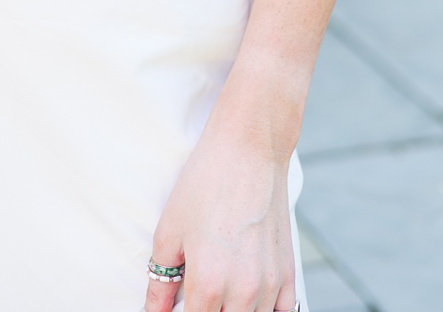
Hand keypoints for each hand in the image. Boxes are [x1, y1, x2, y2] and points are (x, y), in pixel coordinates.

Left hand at [146, 119, 297, 311]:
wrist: (250, 148)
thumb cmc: (207, 183)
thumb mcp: (169, 233)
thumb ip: (159, 284)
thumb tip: (154, 311)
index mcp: (207, 285)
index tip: (177, 306)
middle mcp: (242, 291)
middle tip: (197, 296)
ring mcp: (269, 282)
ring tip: (220, 294)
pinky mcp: (288, 269)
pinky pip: (283, 311)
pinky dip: (266, 311)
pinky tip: (251, 302)